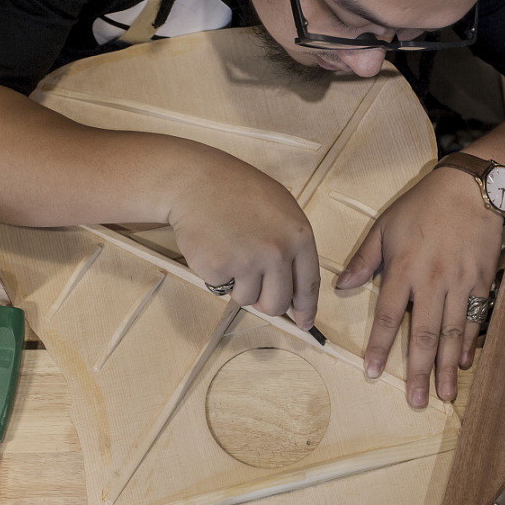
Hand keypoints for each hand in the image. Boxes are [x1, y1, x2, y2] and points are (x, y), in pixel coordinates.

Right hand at [167, 145, 319, 328]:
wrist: (196, 181)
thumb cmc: (236, 191)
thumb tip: (293, 291)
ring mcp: (247, 262)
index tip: (303, 323)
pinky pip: (221, 289)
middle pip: (276, 303)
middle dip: (264, 302)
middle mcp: (277, 252)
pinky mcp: (219, 269)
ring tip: (229, 249)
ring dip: (236, 284)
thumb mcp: (280, 209)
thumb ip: (290, 246)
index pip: (307, 285)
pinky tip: (213, 247)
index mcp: (298, 236)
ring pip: (246, 299)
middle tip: (251, 283)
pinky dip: (215, 275)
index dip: (305, 309)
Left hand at [336, 166, 503, 406]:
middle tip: (416, 402)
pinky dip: (469, 343)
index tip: (373, 373)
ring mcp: (460, 283)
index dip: (380, 346)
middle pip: (424, 333)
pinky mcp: (481, 280)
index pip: (388, 316)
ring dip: (446, 366)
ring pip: (452, 332)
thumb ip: (364, 259)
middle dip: (419, 370)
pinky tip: (462, 364)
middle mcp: (432, 281)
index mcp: (403, 269)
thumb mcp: (385, 226)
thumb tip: (341, 286)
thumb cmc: (422, 206)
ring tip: (443, 395)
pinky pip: (475, 318)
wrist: (472, 188)